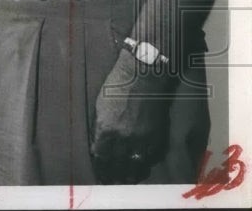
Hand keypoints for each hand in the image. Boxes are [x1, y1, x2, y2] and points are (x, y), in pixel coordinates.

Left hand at [90, 49, 172, 182]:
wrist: (145, 75)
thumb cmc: (118, 86)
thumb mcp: (101, 105)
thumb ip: (100, 127)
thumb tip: (98, 145)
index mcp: (105, 129)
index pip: (100, 157)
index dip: (100, 167)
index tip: (100, 173)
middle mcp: (123, 138)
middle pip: (117, 165)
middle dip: (113, 175)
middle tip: (111, 181)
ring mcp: (142, 139)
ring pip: (135, 165)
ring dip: (130, 174)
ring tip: (126, 179)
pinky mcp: (157, 137)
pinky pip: (151, 158)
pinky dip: (146, 164)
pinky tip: (142, 167)